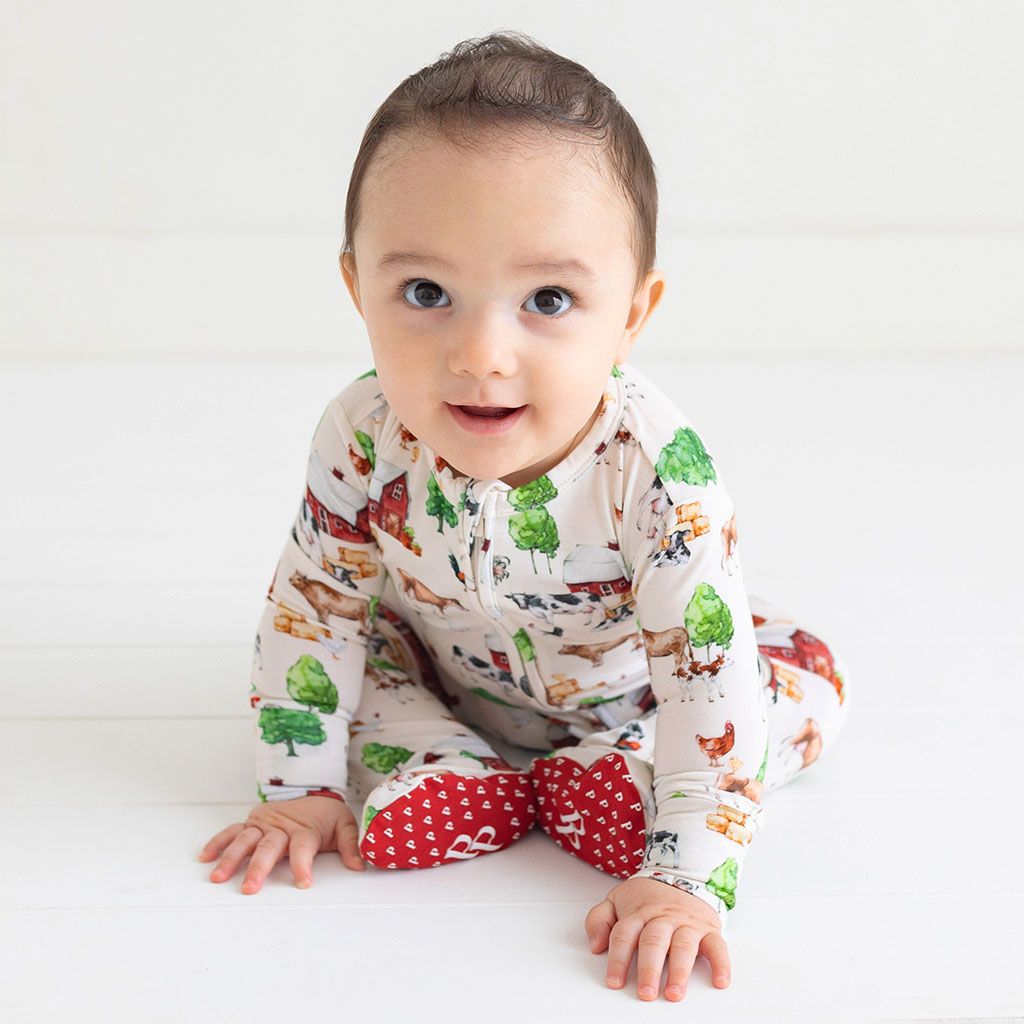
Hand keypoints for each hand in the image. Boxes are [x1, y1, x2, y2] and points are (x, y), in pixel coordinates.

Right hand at [196, 794, 364, 893]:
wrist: (313, 789)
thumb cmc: (326, 814)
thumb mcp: (344, 825)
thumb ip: (351, 845)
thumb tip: (360, 865)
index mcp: (304, 829)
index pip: (303, 848)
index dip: (303, 865)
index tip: (303, 883)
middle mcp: (281, 826)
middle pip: (269, 847)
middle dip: (259, 868)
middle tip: (250, 888)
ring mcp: (264, 824)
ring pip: (245, 840)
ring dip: (231, 858)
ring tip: (218, 877)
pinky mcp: (252, 822)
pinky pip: (232, 831)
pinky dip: (218, 842)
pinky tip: (206, 857)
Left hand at [584, 876, 729, 1001]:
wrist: (681, 873)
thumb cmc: (646, 896)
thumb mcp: (616, 900)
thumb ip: (599, 919)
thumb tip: (595, 944)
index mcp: (638, 913)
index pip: (624, 936)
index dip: (618, 959)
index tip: (614, 982)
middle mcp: (662, 918)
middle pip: (654, 942)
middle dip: (649, 969)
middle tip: (646, 993)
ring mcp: (686, 923)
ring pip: (683, 945)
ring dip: (679, 971)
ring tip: (674, 993)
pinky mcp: (707, 928)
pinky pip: (717, 945)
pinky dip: (721, 963)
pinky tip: (720, 980)